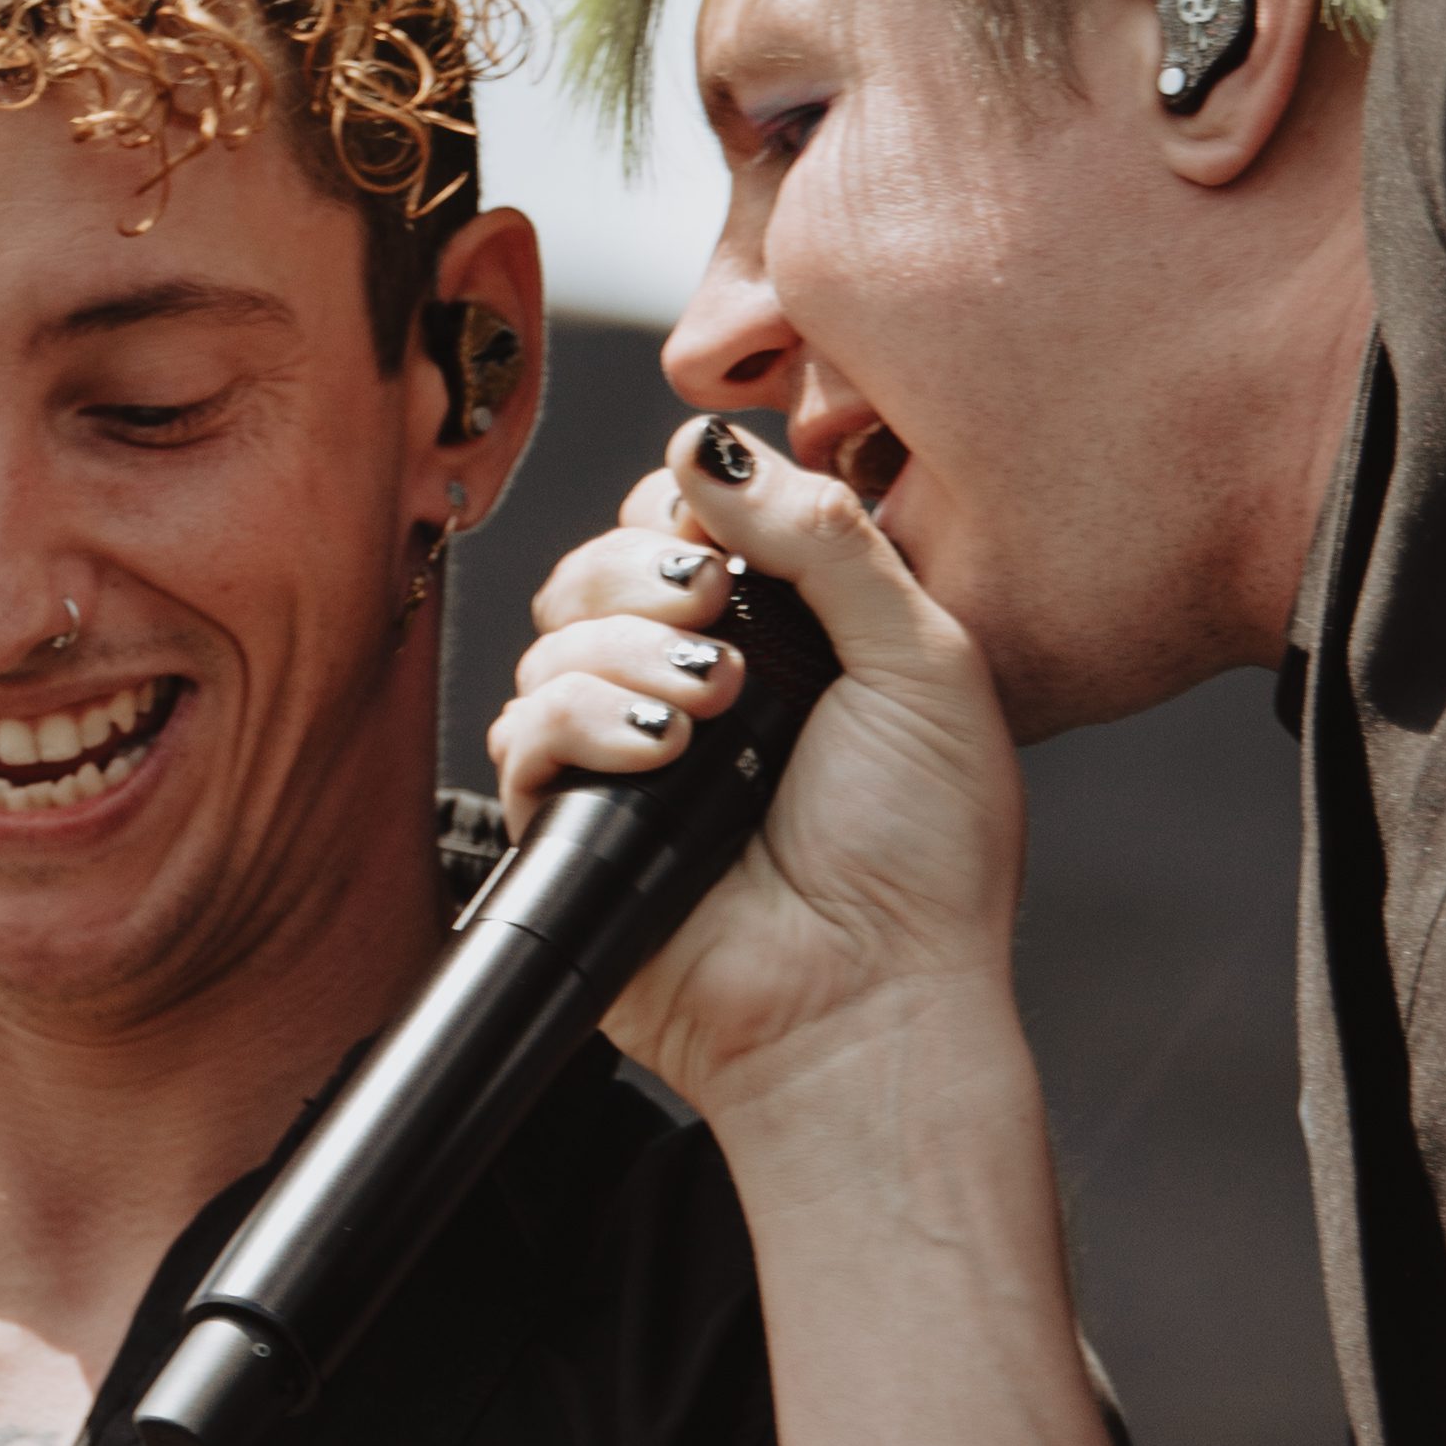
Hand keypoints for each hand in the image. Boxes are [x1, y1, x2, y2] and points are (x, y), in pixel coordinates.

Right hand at [487, 423, 1030, 1124]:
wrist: (874, 999)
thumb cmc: (923, 856)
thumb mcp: (922, 658)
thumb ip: (827, 534)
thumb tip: (709, 446)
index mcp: (785, 640)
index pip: (688, 522)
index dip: (692, 508)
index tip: (733, 536)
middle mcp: (698, 689)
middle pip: (603, 562)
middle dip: (645, 567)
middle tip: (714, 608)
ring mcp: (629, 758)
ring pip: (554, 635)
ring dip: (623, 647)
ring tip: (712, 706)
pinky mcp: (573, 829)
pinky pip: (521, 732)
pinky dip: (579, 720)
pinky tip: (659, 750)